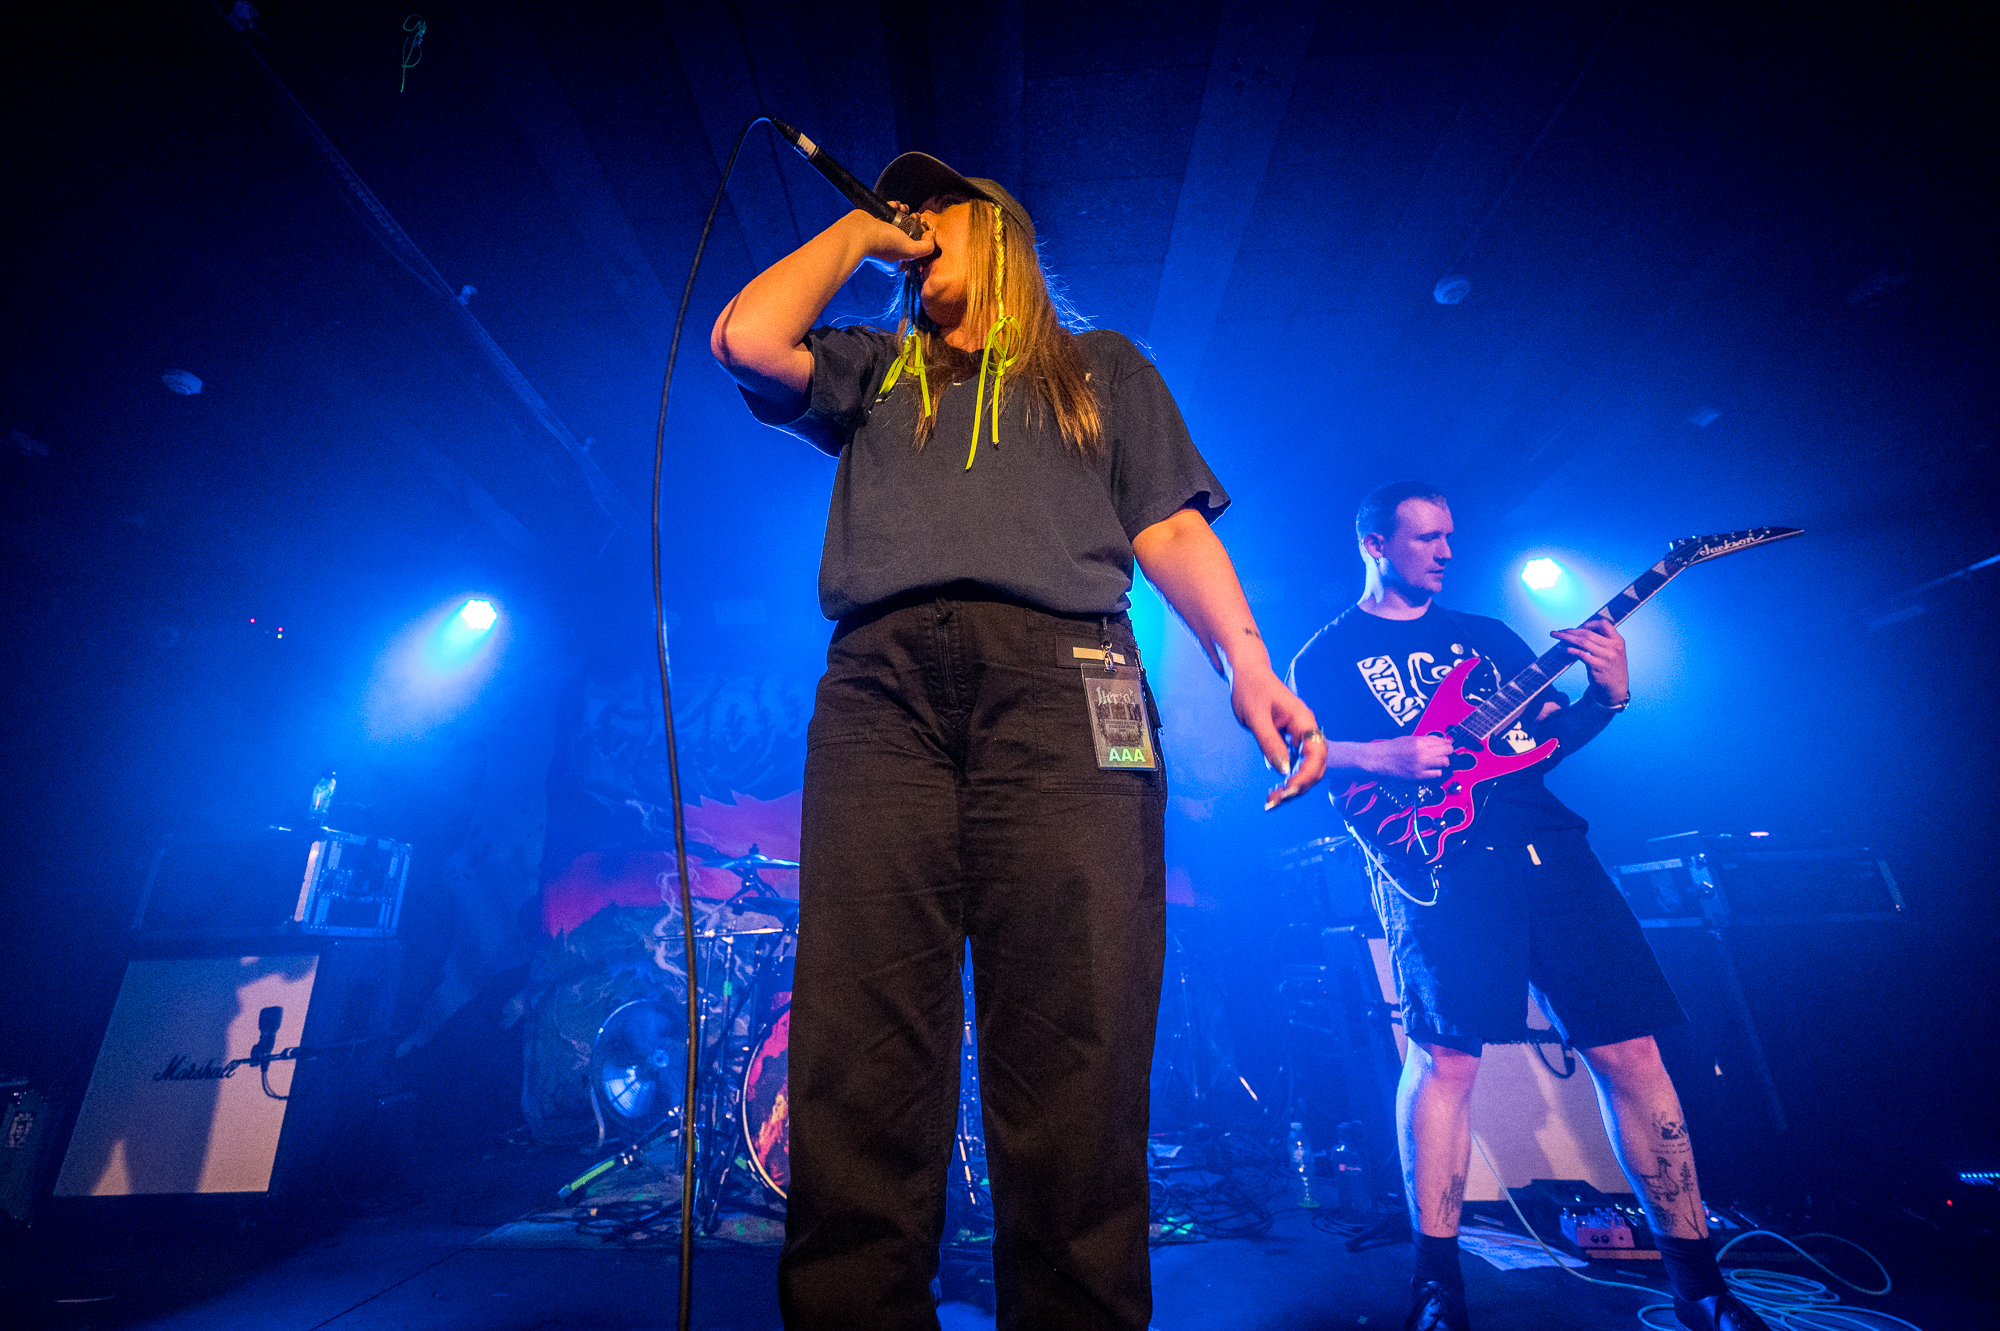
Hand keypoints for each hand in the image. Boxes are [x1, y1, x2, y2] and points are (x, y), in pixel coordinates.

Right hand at [852, 204, 936, 271]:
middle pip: (908, 234)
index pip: (916, 250)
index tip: (923, 227)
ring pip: (899, 222)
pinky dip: (893, 207)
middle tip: (915, 215)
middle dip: (914, 222)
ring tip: (903, 208)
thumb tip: (930, 235)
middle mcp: (889, 251)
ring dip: (904, 212)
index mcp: (897, 263)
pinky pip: (888, 214)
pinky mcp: (874, 224)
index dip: (922, 237)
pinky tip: (894, 205)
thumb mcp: (910, 250)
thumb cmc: (882, 244)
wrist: (858, 232)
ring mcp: (881, 237)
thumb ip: (926, 248)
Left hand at [1232, 668, 1328, 808]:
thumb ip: (1270, 742)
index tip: (1288, 789)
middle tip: (1276, 801)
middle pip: (1314, 766)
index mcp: (1304, 721)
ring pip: (1304, 769)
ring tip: (1272, 801)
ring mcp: (1297, 737)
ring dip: (1292, 787)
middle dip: (1299, 786)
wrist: (1246, 674)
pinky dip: (1285, 779)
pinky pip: (1292, 765)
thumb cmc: (1251, 689)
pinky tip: (1273, 792)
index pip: (1316, 753)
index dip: (1306, 775)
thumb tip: (1283, 771)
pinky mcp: (1287, 742)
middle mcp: (1305, 730)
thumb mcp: (1257, 717)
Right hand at [1363, 733, 1455, 780]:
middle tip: (1443, 754)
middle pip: (1446, 752)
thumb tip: (1445, 741)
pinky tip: (1431, 769)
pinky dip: (1437, 771)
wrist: (1381, 759)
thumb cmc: (1395, 747)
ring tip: (1437, 761)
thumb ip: (1428, 740)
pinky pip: (1437, 774)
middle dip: (1447, 752)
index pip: (1443, 743)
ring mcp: (1420, 765)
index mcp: (1420, 742)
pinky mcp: (1418, 776)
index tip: (1447, 746)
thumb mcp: (1411, 738)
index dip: (1448, 745)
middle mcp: (1422, 753)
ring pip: (1444, 763)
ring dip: (1443, 762)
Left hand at [1550, 615, 1628, 703]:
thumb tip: (1579, 632)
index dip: (1589, 624)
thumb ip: (1602, 642)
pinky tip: (1564, 649)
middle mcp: (1613, 647)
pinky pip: (1581, 654)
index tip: (1578, 628)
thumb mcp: (1613, 652)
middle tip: (1559, 632)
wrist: (1616, 689)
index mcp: (1618, 641)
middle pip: (1588, 633)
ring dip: (1567, 638)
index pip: (1604, 624)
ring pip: (1583, 642)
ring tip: (1557, 637)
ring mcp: (1606, 657)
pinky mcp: (1597, 667)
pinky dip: (1571, 650)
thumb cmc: (1610, 669)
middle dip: (1571, 631)